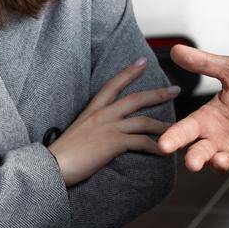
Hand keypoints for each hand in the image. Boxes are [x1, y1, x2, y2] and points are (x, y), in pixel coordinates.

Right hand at [50, 58, 179, 187]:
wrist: (52, 166)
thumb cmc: (62, 154)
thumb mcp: (78, 132)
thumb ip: (92, 127)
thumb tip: (101, 132)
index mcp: (92, 110)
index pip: (113, 85)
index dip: (128, 72)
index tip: (142, 61)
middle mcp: (102, 114)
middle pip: (136, 99)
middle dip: (158, 94)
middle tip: (175, 90)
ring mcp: (109, 128)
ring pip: (143, 121)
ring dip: (162, 125)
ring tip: (176, 128)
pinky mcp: (114, 143)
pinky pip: (141, 142)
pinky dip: (155, 146)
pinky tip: (163, 151)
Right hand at [156, 44, 228, 178]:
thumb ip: (205, 63)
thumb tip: (176, 50)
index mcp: (207, 119)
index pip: (184, 130)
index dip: (173, 138)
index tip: (163, 145)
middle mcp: (217, 139)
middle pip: (198, 153)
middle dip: (193, 159)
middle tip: (191, 162)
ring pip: (219, 165)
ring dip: (218, 164)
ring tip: (219, 159)